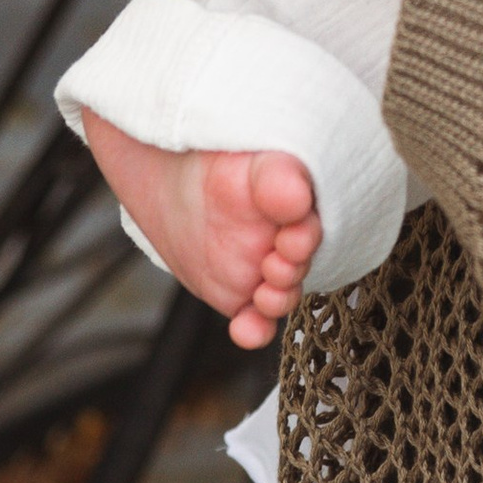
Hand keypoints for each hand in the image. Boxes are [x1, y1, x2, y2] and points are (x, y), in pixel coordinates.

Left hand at [79, 117, 319, 347]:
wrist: (169, 166)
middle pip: (303, 255)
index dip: (307, 224)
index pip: (313, 210)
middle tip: (281, 256)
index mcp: (293, 188)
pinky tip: (246, 329)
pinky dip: (254, 329)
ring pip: (284, 290)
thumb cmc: (214, 153)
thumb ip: (272, 175)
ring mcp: (264, 263)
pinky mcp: (242, 291)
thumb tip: (296, 194)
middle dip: (295, 262)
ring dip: (279, 297)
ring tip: (265, 293)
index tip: (294, 225)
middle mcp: (286, 230)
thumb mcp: (243, 156)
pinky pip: (256, 320)